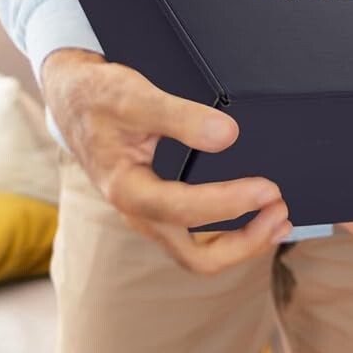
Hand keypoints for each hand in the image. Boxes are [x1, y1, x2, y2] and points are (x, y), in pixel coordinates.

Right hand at [42, 48, 291, 272]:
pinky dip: (228, 232)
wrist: (72, 98)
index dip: (229, 204)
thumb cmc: (98, 96)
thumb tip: (227, 135)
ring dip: (240, 242)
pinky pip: (193, 234)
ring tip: (278, 220)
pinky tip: (253, 215)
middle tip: (281, 216)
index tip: (268, 189)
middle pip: (194, 256)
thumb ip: (179, 116)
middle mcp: (137, 211)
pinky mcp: (157, 205)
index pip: (183, 211)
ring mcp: (147, 213)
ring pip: (195, 252)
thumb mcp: (134, 96)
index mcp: (127, 189)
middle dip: (243, 243)